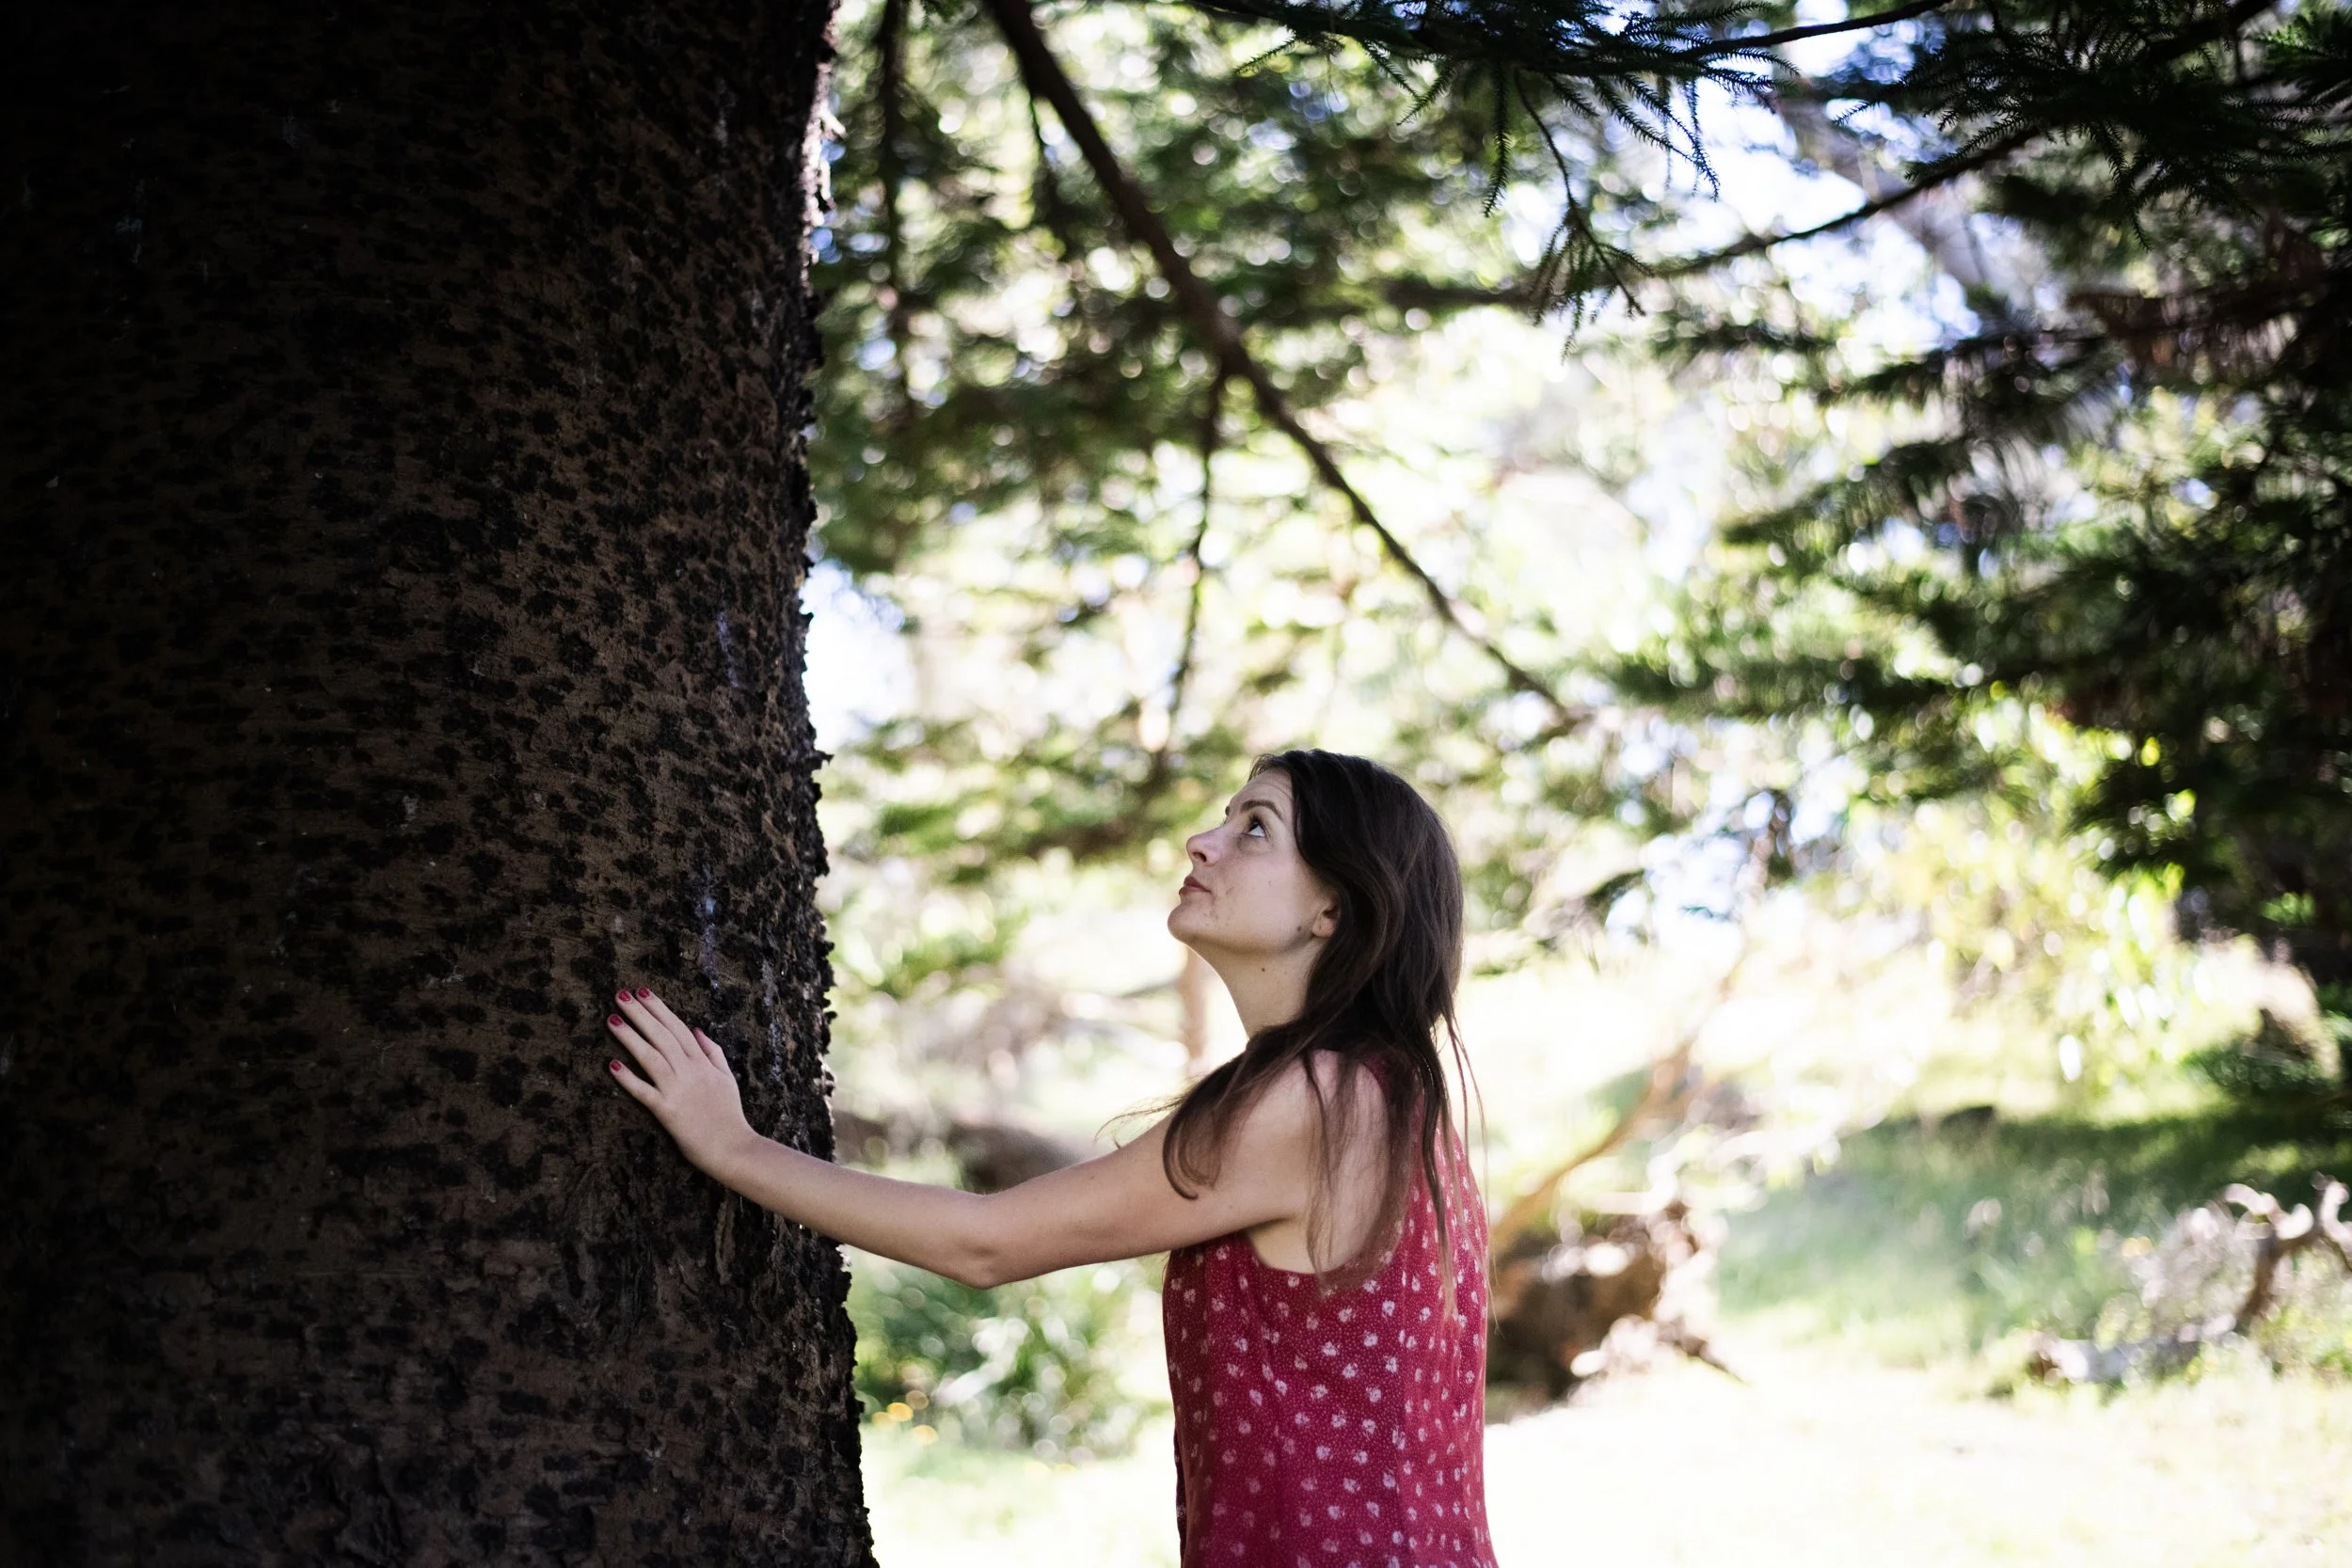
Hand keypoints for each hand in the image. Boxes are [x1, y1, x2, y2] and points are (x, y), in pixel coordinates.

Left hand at [605, 986, 759, 1177]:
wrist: (733, 1147)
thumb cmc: (729, 1115)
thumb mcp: (727, 1078)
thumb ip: (713, 1052)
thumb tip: (697, 1030)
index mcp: (703, 1063)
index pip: (678, 1028)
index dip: (659, 1009)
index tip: (642, 992)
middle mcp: (689, 1072)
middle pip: (662, 1036)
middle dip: (641, 1014)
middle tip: (621, 995)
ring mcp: (678, 1090)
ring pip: (651, 1057)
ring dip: (631, 1037)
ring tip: (612, 1020)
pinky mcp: (667, 1112)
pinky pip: (644, 1092)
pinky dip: (629, 1079)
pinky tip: (613, 1065)